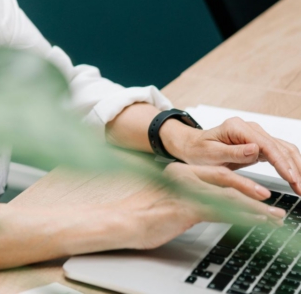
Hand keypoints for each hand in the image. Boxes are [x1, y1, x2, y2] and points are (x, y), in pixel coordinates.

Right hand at [125, 163, 284, 249]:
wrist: (122, 220)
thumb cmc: (139, 212)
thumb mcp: (167, 200)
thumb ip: (186, 196)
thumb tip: (206, 205)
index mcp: (178, 172)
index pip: (215, 172)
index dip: (239, 180)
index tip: (255, 190)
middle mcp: (182, 177)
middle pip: (225, 178)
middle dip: (251, 188)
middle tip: (270, 199)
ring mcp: (184, 191)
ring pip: (228, 196)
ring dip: (255, 207)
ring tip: (272, 216)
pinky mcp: (185, 208)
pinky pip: (221, 211)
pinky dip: (243, 216)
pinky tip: (255, 222)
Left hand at [161, 116, 300, 193]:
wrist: (192, 146)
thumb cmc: (198, 150)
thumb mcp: (210, 153)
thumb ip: (233, 152)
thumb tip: (255, 149)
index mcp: (237, 128)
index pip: (266, 145)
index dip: (281, 163)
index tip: (292, 178)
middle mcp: (249, 129)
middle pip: (280, 147)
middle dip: (294, 168)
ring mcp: (255, 135)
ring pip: (284, 150)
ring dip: (296, 167)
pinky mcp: (259, 144)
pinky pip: (279, 154)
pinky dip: (290, 166)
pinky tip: (296, 178)